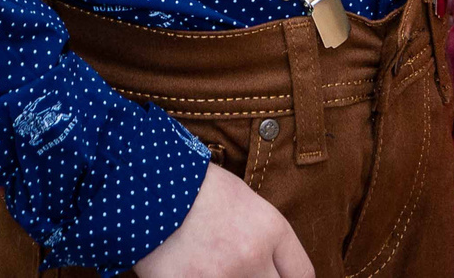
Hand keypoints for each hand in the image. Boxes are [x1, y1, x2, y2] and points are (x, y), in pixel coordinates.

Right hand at [137, 164, 315, 277]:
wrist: (150, 185)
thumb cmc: (199, 188)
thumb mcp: (247, 202)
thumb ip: (265, 237)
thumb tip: (272, 266)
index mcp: (271, 230)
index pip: (302, 275)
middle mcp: (252, 257)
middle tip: (247, 273)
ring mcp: (221, 277)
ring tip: (218, 270)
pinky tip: (195, 273)